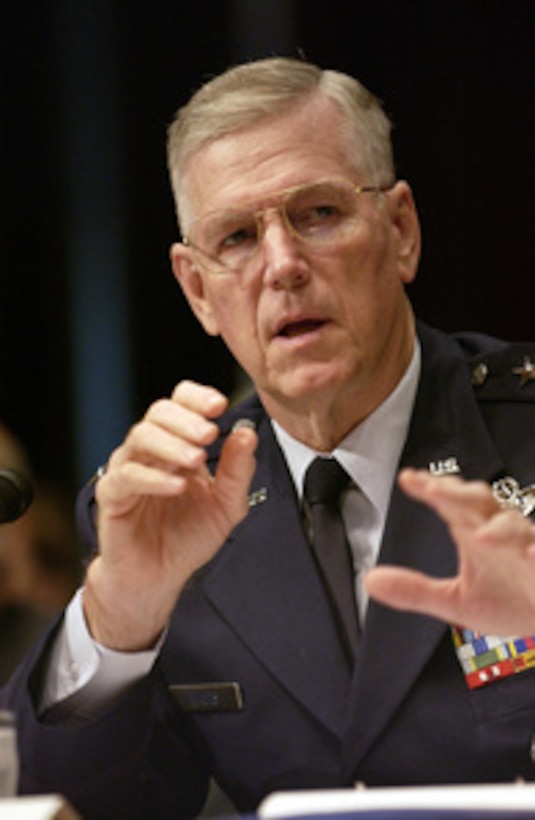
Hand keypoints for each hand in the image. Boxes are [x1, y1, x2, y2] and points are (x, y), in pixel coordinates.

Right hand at [83, 381, 257, 649]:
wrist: (159, 577)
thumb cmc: (188, 536)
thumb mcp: (226, 505)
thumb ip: (238, 471)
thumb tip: (248, 434)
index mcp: (178, 443)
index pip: (181, 403)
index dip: (197, 397)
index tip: (220, 405)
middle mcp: (151, 450)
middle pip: (159, 412)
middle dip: (187, 419)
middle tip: (210, 433)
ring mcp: (128, 469)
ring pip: (140, 437)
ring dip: (171, 444)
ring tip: (197, 460)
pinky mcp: (112, 495)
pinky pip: (127, 477)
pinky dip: (154, 478)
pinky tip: (177, 485)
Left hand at [365, 469, 534, 635]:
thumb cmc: (509, 601)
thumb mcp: (456, 602)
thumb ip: (415, 590)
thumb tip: (370, 580)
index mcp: (475, 532)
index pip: (449, 503)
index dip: (430, 489)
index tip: (407, 479)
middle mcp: (500, 533)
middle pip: (480, 503)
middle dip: (459, 495)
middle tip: (434, 491)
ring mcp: (528, 548)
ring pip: (515, 528)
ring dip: (498, 529)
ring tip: (478, 536)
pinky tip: (531, 557)